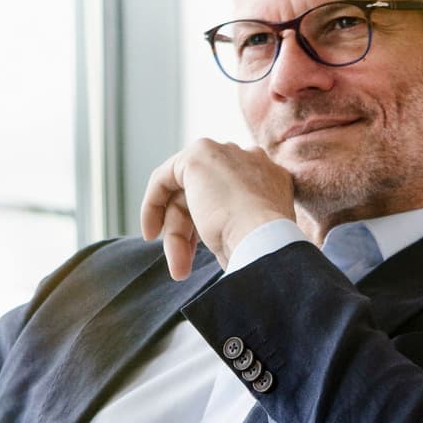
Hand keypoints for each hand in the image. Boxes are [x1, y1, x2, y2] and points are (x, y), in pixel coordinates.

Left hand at [140, 140, 295, 279]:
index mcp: (271, 180)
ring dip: (177, 234)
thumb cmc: (263, 250)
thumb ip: (236, 224)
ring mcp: (226, 154)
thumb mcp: (252, 236)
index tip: (201, 249)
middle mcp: (251, 160)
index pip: (231, 197)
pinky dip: (153, 205)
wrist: (265, 239)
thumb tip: (216, 234)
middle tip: (183, 269)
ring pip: (187, 195)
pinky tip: (151, 232)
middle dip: (190, 234)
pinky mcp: (199, 155)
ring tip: (178, 269)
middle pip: (207, 196)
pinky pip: (165, 177)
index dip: (211, 224)